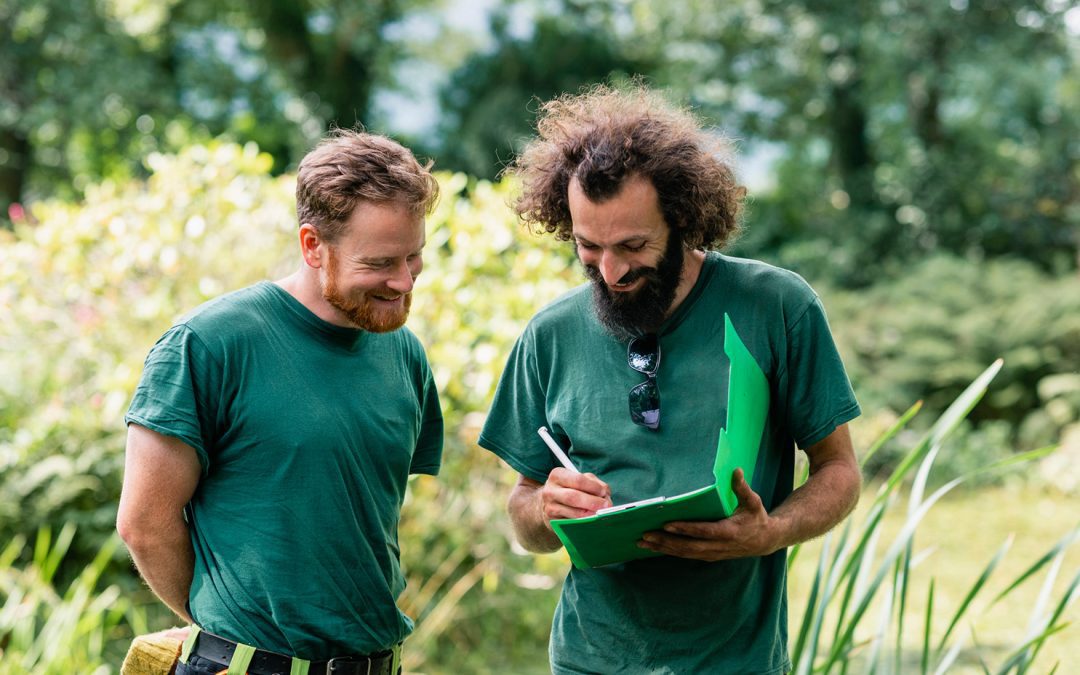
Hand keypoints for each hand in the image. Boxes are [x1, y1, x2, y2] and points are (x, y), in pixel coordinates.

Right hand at [539, 468, 612, 524]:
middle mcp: (550, 491)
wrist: (550, 503)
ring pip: (573, 513)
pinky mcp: (553, 522)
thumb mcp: (580, 480)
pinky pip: (572, 524)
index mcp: (557, 475)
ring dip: (591, 514)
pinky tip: (592, 521)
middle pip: (573, 497)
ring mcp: (550, 508)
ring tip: (601, 513)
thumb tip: (605, 496)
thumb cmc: (570, 488)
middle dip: (593, 502)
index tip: (603, 492)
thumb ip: (594, 484)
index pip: (578, 480)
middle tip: (606, 505)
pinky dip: (585, 523)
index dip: (593, 487)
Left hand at [637, 468, 780, 560]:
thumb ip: (742, 488)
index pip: (704, 531)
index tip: (667, 524)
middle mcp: (719, 546)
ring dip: (663, 548)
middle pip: (688, 547)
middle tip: (645, 535)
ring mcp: (712, 554)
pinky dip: (669, 552)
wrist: (765, 541)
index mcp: (729, 532)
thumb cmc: (757, 518)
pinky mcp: (708, 556)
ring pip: (684, 554)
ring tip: (642, 542)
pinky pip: (686, 556)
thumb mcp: (753, 502)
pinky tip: (654, 547)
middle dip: (665, 541)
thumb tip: (736, 470)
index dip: (686, 529)